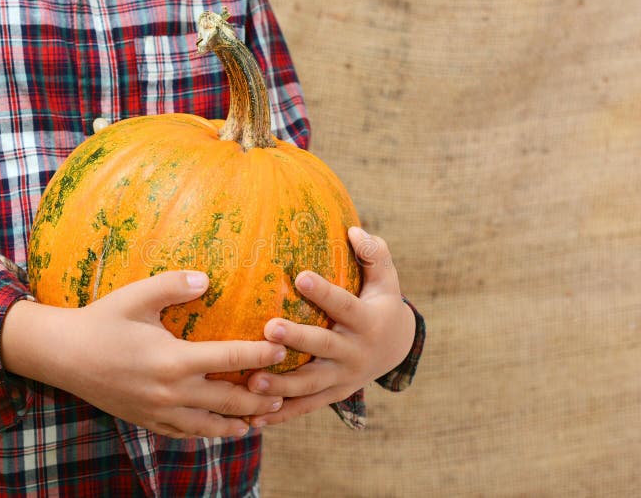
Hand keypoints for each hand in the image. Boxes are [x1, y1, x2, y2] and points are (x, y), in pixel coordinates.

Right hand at [1, 271, 285, 438]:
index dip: (260, 354)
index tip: (283, 348)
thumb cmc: (102, 321)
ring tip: (264, 417)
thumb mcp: (135, 297)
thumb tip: (207, 279)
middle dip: (260, 396)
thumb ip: (173, 285)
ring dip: (240, 421)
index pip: (229, 358)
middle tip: (285, 391)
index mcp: (173, 360)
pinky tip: (225, 429)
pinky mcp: (148, 422)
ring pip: (211, 424)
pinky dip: (210, 433)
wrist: (62, 356)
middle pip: (228, 399)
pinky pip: (187, 434)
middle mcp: (171, 392)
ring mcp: (159, 412)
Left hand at [246, 227, 415, 426]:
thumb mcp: (387, 279)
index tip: (301, 276)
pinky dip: (279, 414)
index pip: (344, 305)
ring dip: (282, 384)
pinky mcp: (331, 395)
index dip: (325, 293)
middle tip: (268, 328)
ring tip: (253, 380)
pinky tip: (252, 418)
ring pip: (311, 385)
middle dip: (297, 339)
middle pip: (324, 347)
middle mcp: (355, 352)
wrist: (396, 349)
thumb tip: (353, 230)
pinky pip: (304, 407)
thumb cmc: (380, 304)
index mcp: (367, 322)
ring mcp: (342, 378)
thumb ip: (374, 254)